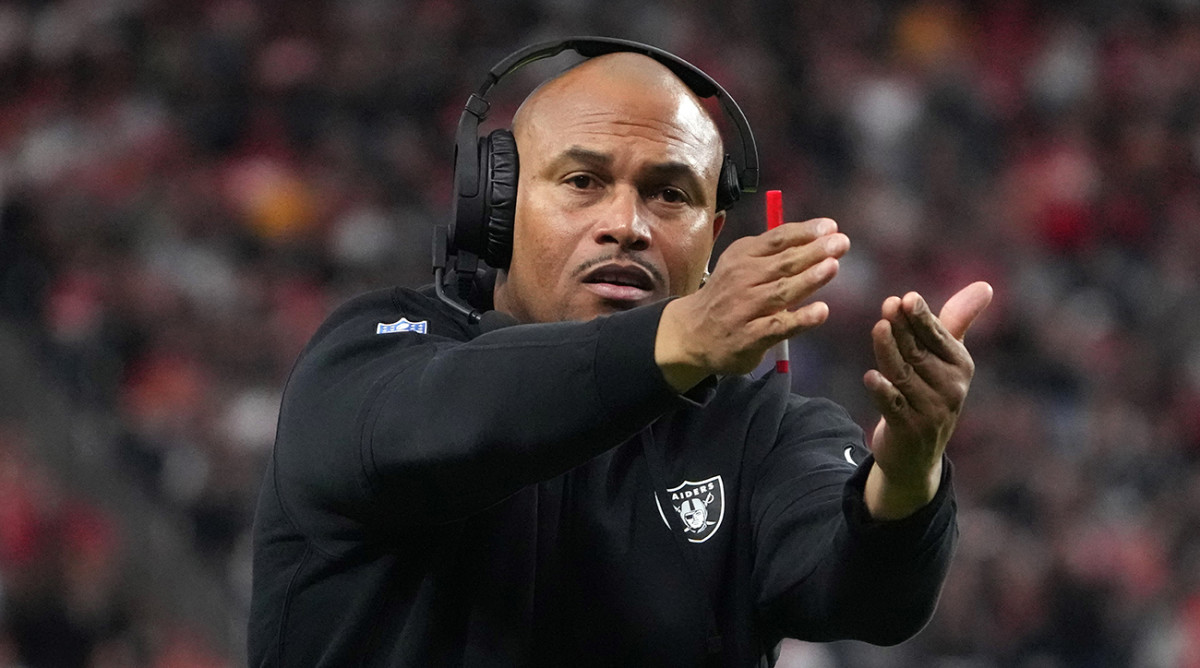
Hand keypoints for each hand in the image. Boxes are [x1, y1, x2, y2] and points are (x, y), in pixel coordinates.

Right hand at [655, 219, 848, 391]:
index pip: (777, 239)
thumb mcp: (740, 265)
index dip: (804, 231)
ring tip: (832, 267)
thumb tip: (817, 238)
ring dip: (808, 279)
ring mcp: (745, 308)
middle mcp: (742, 279)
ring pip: (781, 291)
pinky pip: (778, 326)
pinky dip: (800, 319)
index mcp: (742, 256)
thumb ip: (772, 253)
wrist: (691, 333)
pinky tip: (820, 312)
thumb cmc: (727, 295)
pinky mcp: (750, 336)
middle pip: (783, 263)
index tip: (830, 227)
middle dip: (814, 251)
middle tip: (841, 243)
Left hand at [863, 282, 992, 519]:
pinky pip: (894, 407)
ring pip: (904, 375)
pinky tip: (871, 377)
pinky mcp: (910, 430)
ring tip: (879, 329)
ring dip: (889, 351)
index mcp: (961, 366)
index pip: (938, 336)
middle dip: (903, 328)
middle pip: (919, 352)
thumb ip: (955, 322)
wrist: (916, 452)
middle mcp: (952, 388)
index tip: (906, 298)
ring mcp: (932, 411)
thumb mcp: (945, 359)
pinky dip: (883, 392)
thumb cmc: (929, 392)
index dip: (921, 317)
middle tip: (888, 305)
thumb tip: (984, 286)